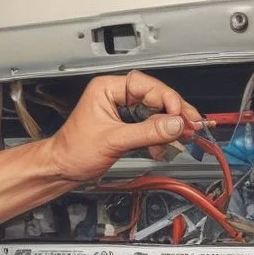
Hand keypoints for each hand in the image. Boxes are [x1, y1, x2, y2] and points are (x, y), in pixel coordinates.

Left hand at [46, 70, 206, 183]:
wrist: (62, 170)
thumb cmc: (73, 151)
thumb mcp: (113, 140)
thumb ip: (146, 132)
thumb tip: (174, 124)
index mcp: (107, 89)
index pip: (145, 85)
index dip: (165, 97)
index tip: (178, 113)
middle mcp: (115, 97)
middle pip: (155, 98)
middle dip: (173, 113)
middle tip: (191, 124)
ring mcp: (122, 112)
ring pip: (155, 113)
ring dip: (170, 127)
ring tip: (183, 136)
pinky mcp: (126, 127)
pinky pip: (150, 127)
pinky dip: (160, 137)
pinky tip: (165, 146)